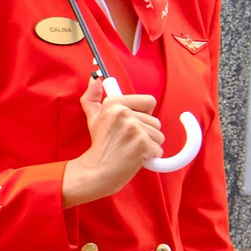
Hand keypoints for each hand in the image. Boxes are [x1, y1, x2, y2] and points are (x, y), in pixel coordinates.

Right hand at [61, 81, 161, 205]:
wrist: (97, 171)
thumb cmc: (100, 144)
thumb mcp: (93, 118)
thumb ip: (92, 97)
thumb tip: (95, 79)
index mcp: (114, 103)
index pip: (149, 101)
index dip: (143, 115)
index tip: (130, 124)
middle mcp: (123, 113)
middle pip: (155, 121)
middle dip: (146, 133)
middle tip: (127, 141)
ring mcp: (134, 129)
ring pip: (159, 135)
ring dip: (149, 146)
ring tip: (130, 149)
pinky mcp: (142, 144)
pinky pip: (158, 149)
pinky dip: (149, 157)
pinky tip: (134, 158)